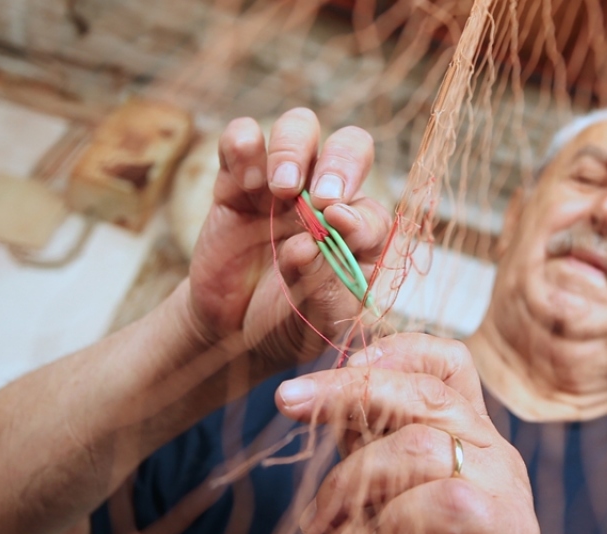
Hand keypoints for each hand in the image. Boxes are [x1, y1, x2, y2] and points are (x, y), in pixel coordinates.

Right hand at [186, 108, 390, 365]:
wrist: (235, 332)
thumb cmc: (290, 325)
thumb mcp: (317, 322)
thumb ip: (324, 289)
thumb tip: (310, 245)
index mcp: (359, 232)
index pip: (372, 208)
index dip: (361, 215)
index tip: (341, 229)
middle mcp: (327, 197)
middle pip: (350, 146)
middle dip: (341, 163)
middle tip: (322, 198)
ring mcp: (281, 184)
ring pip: (300, 128)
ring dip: (293, 148)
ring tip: (280, 188)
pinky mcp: (236, 181)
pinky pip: (240, 139)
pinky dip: (242, 142)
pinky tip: (244, 175)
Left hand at [275, 333, 541, 533]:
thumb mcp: (381, 502)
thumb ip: (366, 449)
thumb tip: (315, 398)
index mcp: (469, 435)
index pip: (445, 359)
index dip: (388, 350)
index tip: (325, 372)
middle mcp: (495, 452)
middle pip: (426, 389)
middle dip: (344, 391)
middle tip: (287, 405)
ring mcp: (508, 494)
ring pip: (421, 445)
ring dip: (352, 481)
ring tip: (323, 527)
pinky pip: (444, 502)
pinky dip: (391, 522)